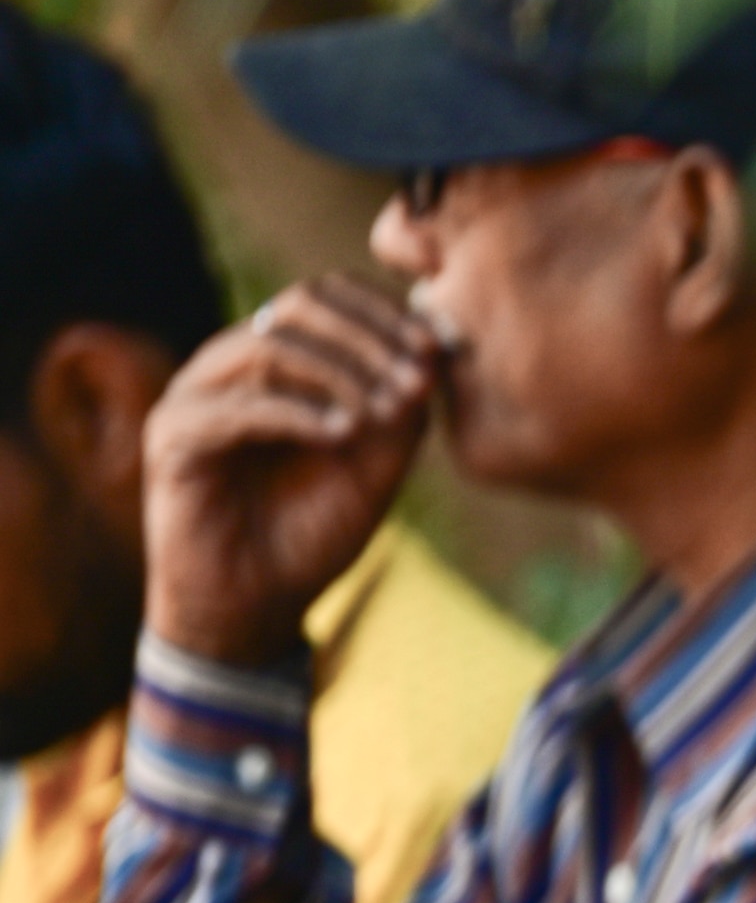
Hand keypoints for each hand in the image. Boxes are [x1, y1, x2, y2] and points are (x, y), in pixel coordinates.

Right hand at [141, 280, 438, 671]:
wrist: (256, 604)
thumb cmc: (313, 532)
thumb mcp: (377, 468)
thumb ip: (401, 413)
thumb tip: (436, 352)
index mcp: (276, 362)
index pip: (324, 297)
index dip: (383, 313)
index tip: (436, 350)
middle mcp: (230, 366)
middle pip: (297, 307)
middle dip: (368, 337)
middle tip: (418, 378)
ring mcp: (195, 395)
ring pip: (269, 346)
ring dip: (341, 373)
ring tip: (388, 411)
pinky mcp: (172, 435)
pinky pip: (237, 405)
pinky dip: (298, 413)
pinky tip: (344, 434)